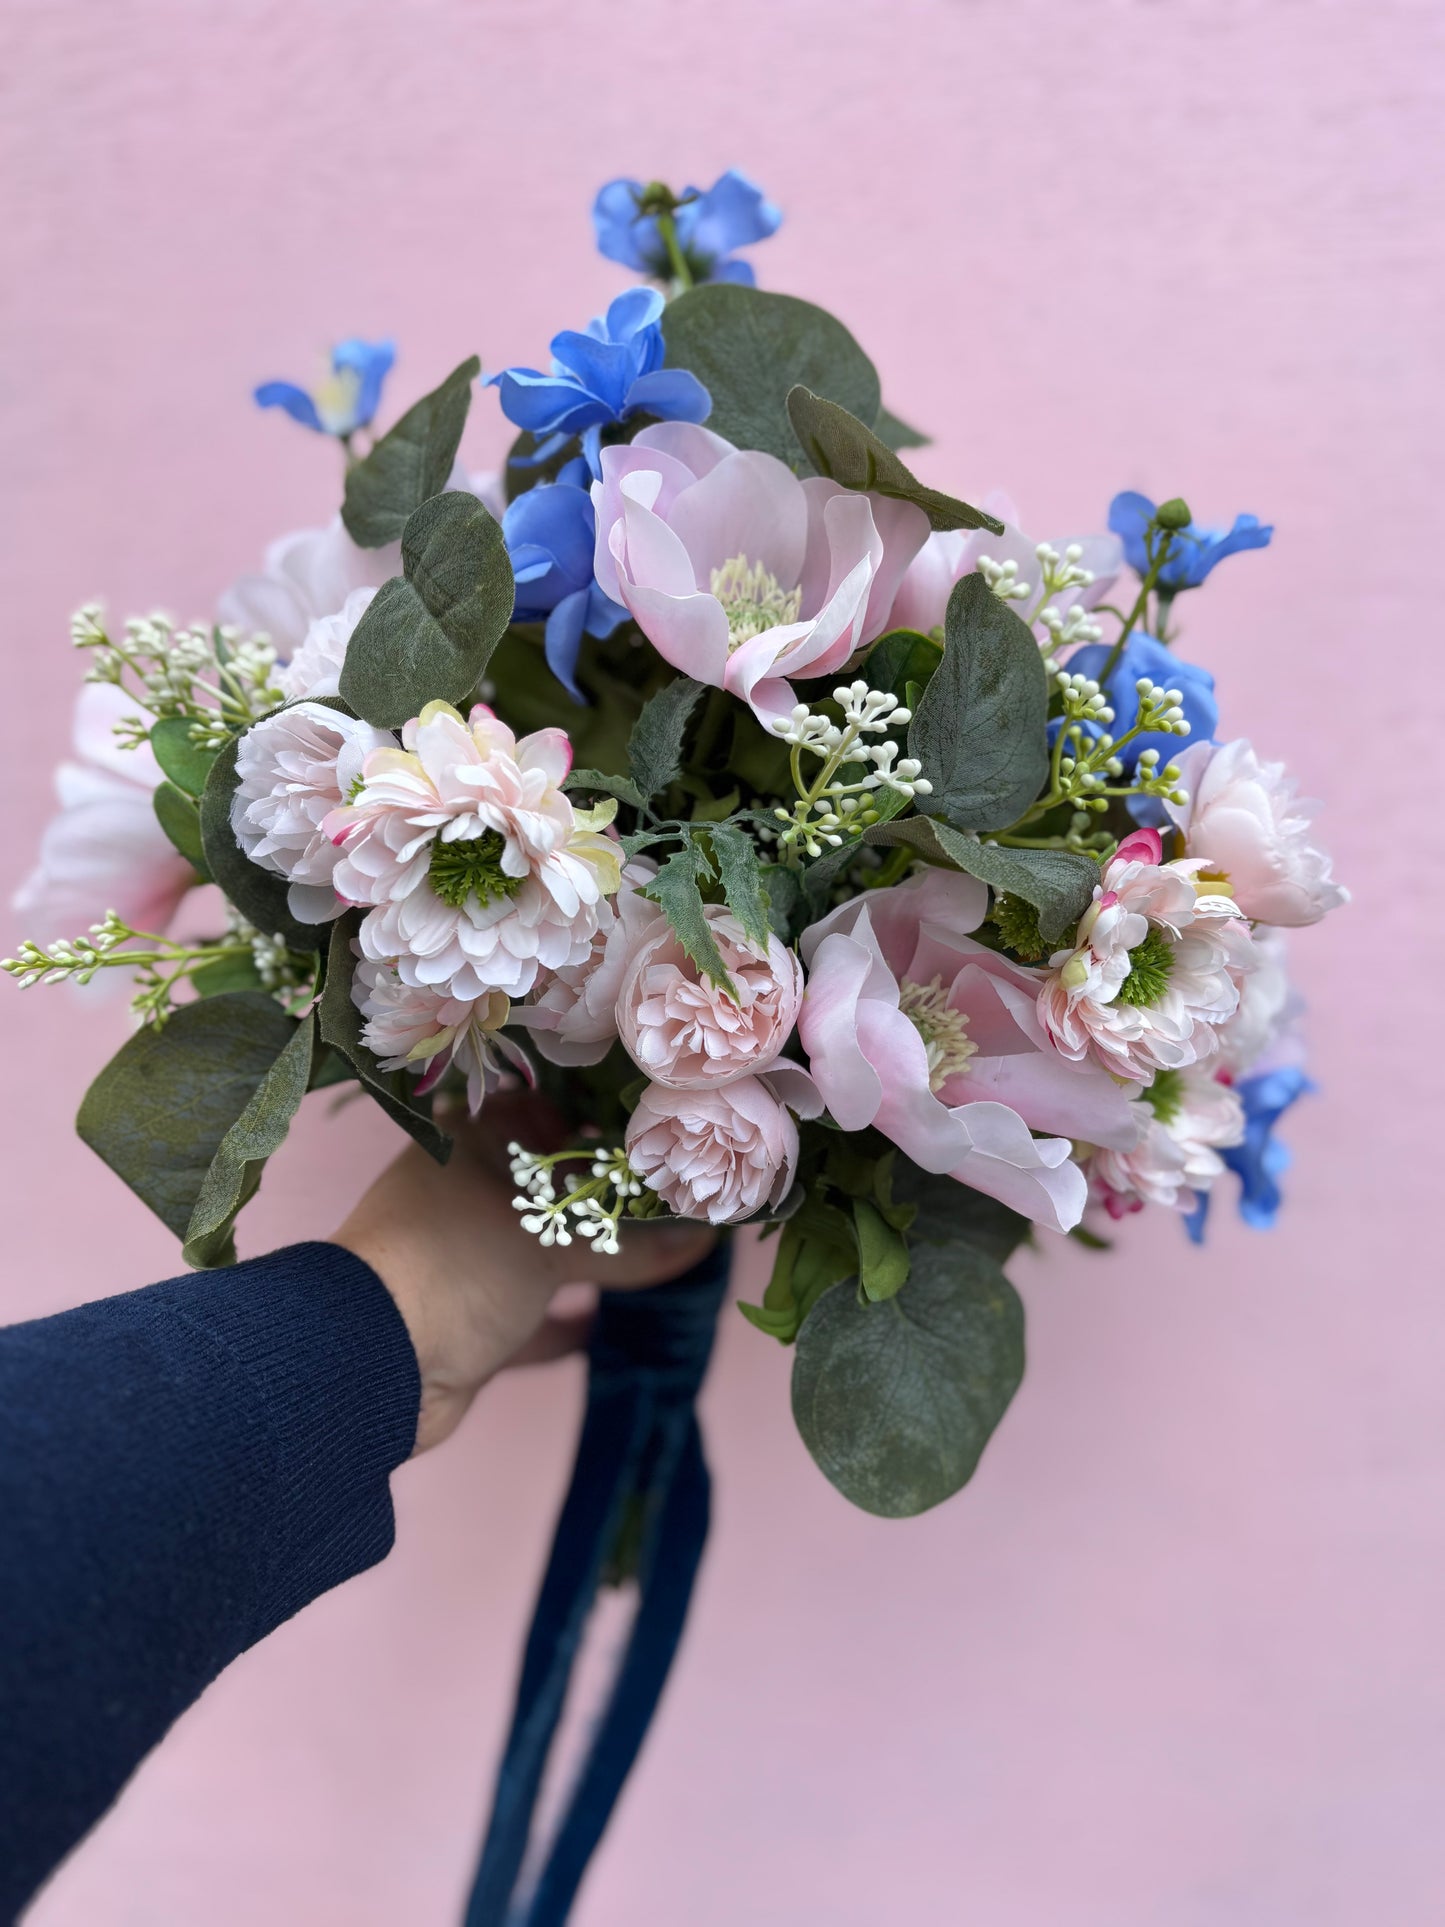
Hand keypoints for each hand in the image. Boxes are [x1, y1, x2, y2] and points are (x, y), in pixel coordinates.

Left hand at [332, 1092, 715, 1455]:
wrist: (368, 1366)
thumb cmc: (455, 1266)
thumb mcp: (550, 1245)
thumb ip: (630, 1245)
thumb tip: (705, 1235)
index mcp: (469, 1146)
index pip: (543, 1110)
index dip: (600, 1117)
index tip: (662, 1128)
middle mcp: (464, 1194)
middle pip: (548, 1186)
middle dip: (607, 1197)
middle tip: (680, 1196)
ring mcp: (464, 1260)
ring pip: (542, 1251)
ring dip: (593, 1259)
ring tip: (666, 1254)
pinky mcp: (469, 1323)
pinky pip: (533, 1316)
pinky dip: (571, 1321)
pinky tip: (617, 1322)